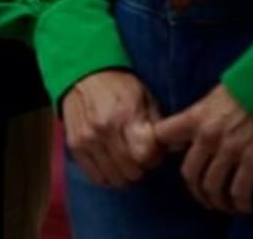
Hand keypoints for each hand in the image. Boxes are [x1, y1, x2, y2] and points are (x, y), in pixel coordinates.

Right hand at [60, 68, 165, 187]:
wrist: (83, 75)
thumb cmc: (119, 86)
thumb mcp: (145, 98)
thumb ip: (158, 125)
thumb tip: (177, 147)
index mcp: (126, 116)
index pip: (145, 156)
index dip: (154, 158)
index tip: (152, 151)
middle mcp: (104, 130)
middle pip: (131, 171)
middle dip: (140, 167)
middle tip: (138, 156)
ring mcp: (87, 140)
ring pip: (114, 177)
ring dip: (123, 174)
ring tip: (124, 161)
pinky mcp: (74, 145)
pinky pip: (95, 176)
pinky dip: (106, 176)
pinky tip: (110, 165)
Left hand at [152, 83, 252, 214]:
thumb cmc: (245, 91)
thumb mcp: (211, 99)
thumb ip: (195, 120)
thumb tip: (179, 141)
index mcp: (194, 117)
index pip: (161, 137)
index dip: (161, 150)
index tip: (169, 161)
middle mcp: (207, 136)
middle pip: (189, 172)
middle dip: (195, 190)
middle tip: (203, 197)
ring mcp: (230, 150)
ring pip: (212, 186)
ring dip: (216, 200)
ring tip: (223, 205)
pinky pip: (239, 190)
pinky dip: (240, 203)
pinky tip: (243, 207)